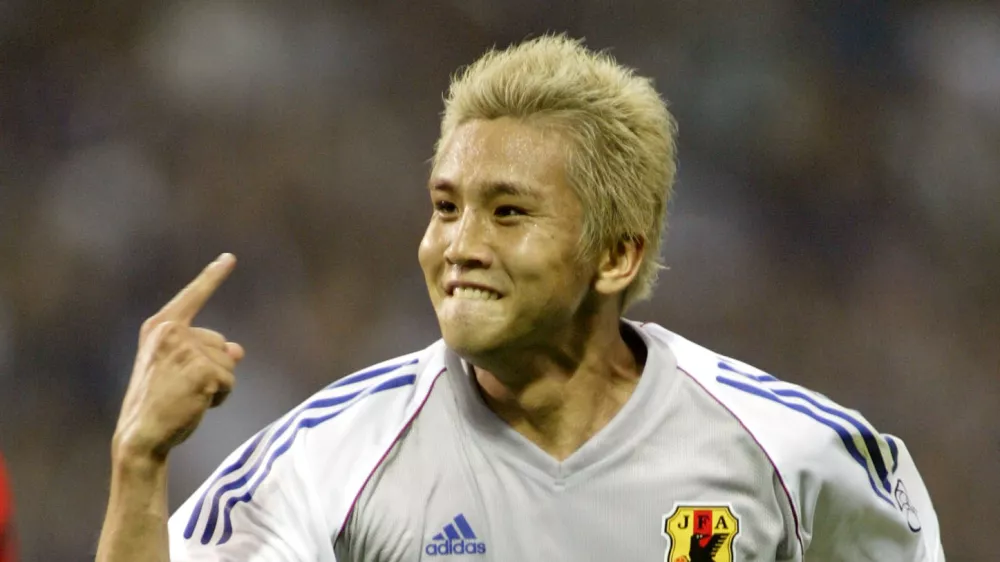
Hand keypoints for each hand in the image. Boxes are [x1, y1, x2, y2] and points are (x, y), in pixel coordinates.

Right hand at [112, 253, 244, 463]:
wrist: (141, 435)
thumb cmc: (159, 403)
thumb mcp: (179, 370)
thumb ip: (205, 352)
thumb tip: (238, 350)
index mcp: (159, 327)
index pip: (192, 297)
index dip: (213, 277)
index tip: (230, 257)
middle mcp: (171, 332)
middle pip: (219, 344)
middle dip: (213, 369)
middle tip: (181, 390)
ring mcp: (186, 349)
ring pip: (228, 364)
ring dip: (217, 385)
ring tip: (186, 397)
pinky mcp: (202, 369)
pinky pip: (230, 381)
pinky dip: (220, 397)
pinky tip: (195, 404)